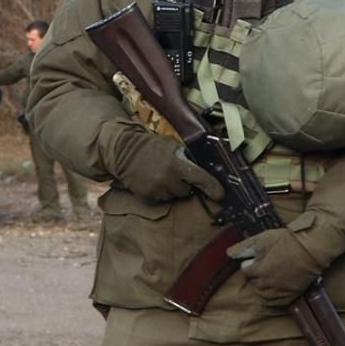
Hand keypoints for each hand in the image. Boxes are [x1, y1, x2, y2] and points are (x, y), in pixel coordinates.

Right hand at [105, 131, 223, 203]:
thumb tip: (203, 169)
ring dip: (170, 189)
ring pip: (173, 196)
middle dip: (183, 184)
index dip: (212, 187)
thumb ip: (186, 157)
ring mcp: (156, 189)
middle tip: (173, 173)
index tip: (220, 195)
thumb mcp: (172, 145)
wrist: (124, 151)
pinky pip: (161, 199)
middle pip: (186, 191)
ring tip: (160, 176)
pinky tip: (152, 181)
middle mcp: (167, 178)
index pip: (200, 177)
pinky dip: (159, 192)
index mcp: (176, 163)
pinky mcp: (147, 197)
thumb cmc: (151, 146)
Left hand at [226, 228, 320, 305]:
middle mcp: (269, 283)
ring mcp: (281, 290)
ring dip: (262, 288)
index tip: (253, 261)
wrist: (312, 247)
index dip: (249, 265)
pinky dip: (273, 299)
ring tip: (266, 280)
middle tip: (261, 269)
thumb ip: (244, 247)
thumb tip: (229, 253)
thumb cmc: (287, 241)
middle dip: (255, 277)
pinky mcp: (292, 294)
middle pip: (255, 284)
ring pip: (264, 295)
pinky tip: (273, 292)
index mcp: (260, 270)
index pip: (246, 272)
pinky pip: (278, 303)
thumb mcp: (263, 239)